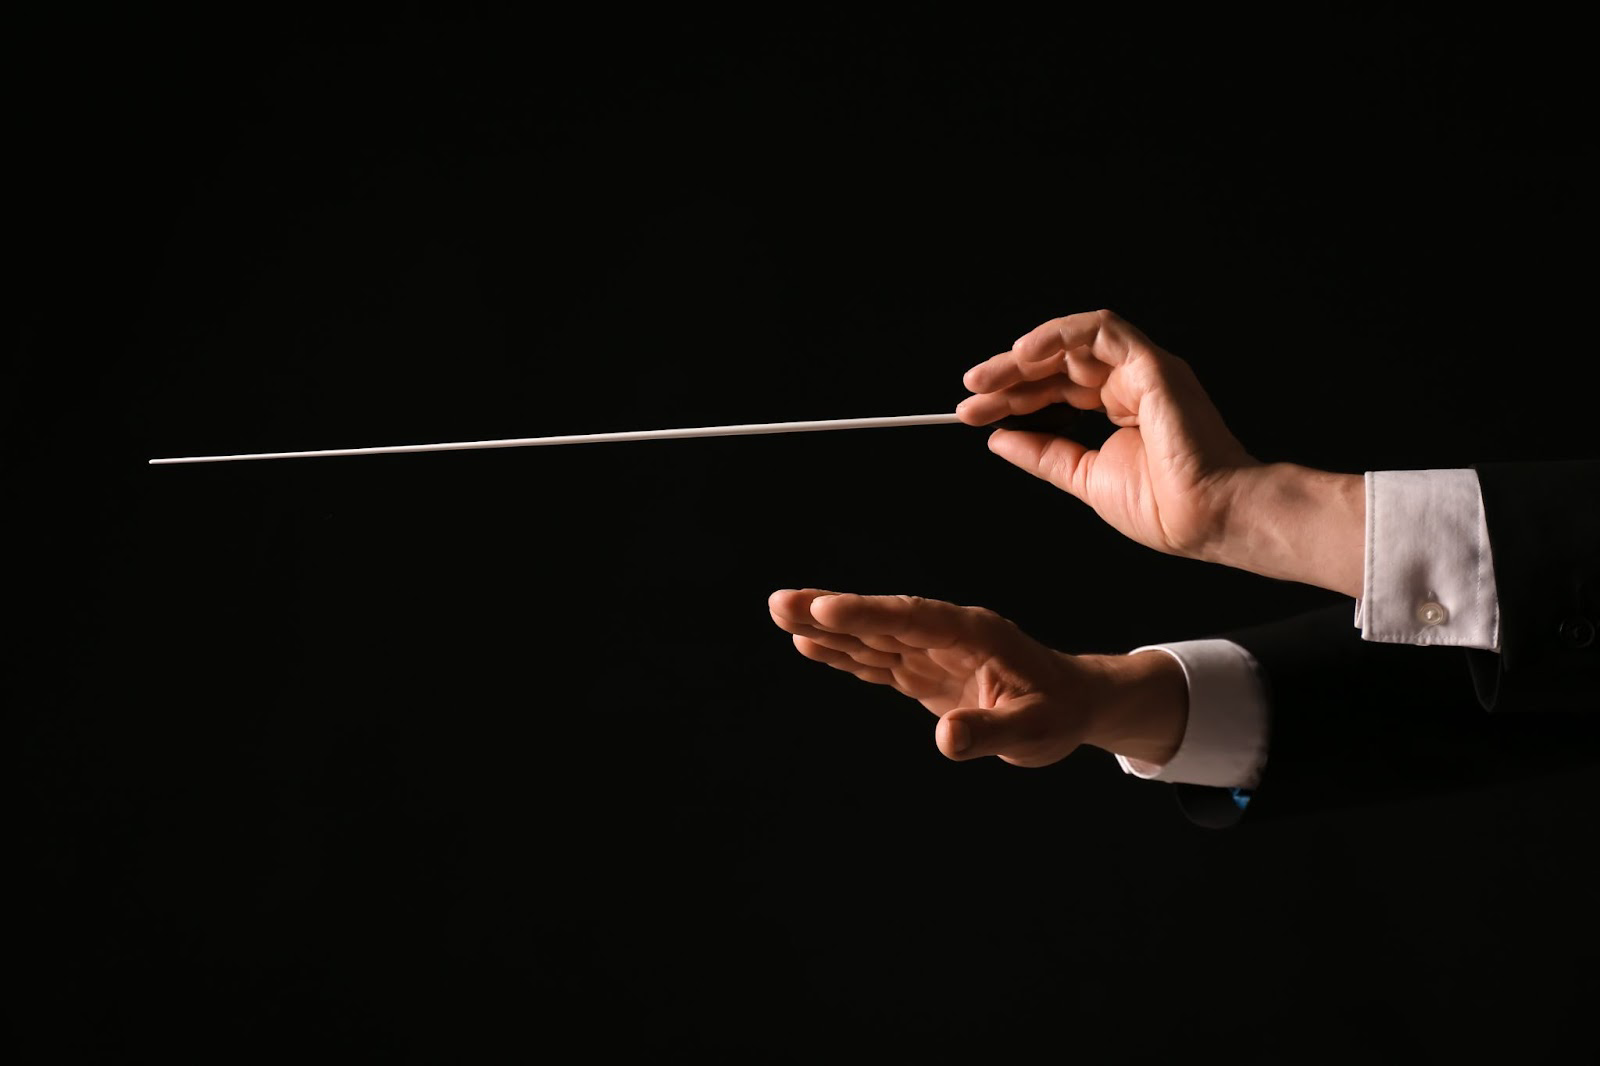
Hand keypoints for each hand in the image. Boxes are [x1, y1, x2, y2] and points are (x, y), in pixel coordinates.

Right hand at [768, 588, 1185, 766]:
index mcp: (975, 634)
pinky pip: (877, 659)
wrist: (1072, 702)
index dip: (867, 615)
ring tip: (780, 614)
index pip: (913, 620)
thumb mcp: (1035, 730)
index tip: (824, 610)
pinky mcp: (923, 670)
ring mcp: (932, 651)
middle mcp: (947, 634)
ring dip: (827, 628)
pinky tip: (810, 645)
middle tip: (779, 603)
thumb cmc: (1058, 712)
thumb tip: (945, 739)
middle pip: (882, 619)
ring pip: (872, 636)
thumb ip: (990, 731)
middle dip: (831, 612)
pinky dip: (844, 653)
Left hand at [957, 309, 1364, 596]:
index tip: (973, 413)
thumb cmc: (1166, 508)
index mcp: (1119, 411)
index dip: (1012, 398)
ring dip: (1023, 357)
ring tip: (986, 379)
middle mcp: (1130, 385)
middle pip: (1057, 365)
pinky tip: (1024, 354)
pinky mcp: (1152, 365)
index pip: (1055, 390)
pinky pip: (1102, 329)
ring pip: (1073, 343)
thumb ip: (1044, 453)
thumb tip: (999, 439)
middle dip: (1008, 378)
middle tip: (970, 395)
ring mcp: (1142, 371)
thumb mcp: (1084, 477)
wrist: (1207, 519)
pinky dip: (1059, 334)